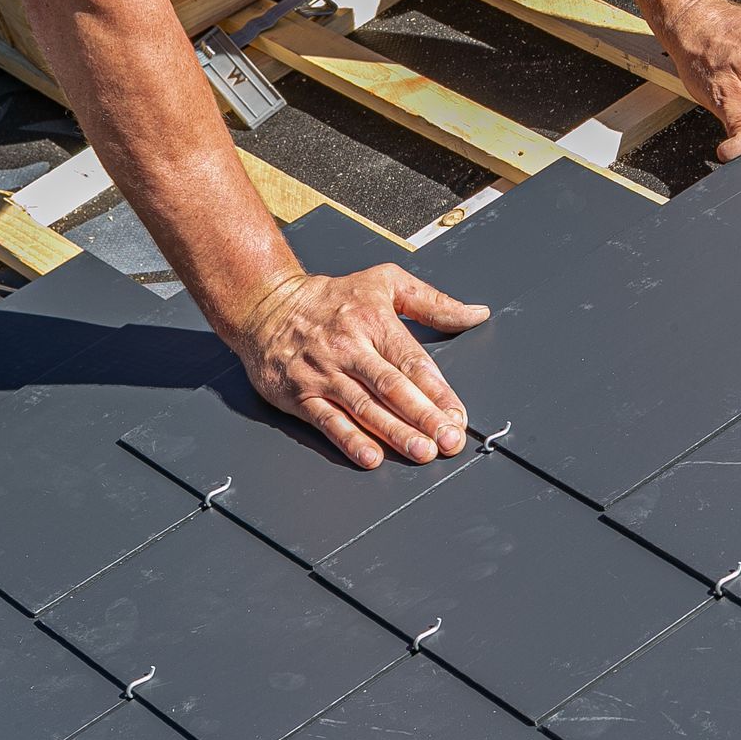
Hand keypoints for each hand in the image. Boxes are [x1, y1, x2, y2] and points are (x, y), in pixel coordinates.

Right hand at [229, 265, 490, 468]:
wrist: (264, 304)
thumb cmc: (330, 297)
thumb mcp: (385, 282)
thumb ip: (433, 302)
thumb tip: (476, 314)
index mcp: (375, 321)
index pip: (413, 362)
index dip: (438, 392)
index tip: (458, 415)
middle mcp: (350, 349)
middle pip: (393, 388)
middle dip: (424, 417)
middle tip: (448, 440)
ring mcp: (324, 374)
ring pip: (364, 408)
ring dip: (395, 433)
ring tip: (422, 452)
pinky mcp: (300, 395)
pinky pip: (328, 421)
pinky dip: (350, 440)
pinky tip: (371, 456)